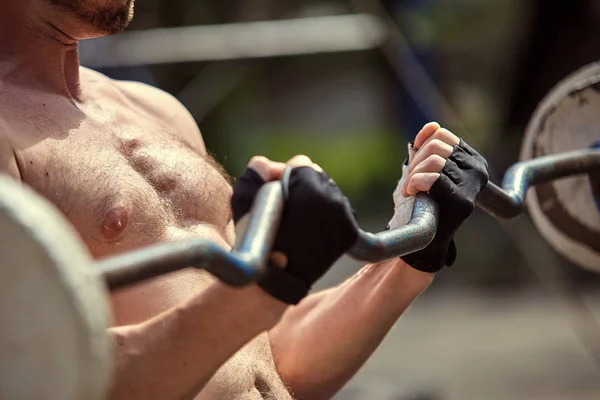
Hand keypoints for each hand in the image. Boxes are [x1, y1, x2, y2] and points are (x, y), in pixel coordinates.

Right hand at [231, 155, 358, 303]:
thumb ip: (254, 175)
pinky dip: (327, 212)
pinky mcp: (350, 232)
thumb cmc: (256, 243)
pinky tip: (313, 222)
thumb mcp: (243, 204)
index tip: (273, 193)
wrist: (277, 282)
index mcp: (313, 192)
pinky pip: (339, 209)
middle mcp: (336, 202)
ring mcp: (346, 219)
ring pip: (328, 192)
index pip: (301, 164)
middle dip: (300, 186)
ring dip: (313, 199)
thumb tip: (266, 164)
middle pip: (317, 176)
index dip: (282, 175)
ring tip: (296, 220)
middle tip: (284, 207)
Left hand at [390, 122, 488, 272]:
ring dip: (413, 175)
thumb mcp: (423, 168)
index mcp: (473, 160)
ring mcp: (474, 187)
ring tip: (409, 189)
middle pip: (437, 146)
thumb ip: (428, 145)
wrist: (425, 242)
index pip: (442, 135)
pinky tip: (411, 193)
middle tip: (409, 183)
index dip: (420, 146)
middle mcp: (479, 171)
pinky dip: (415, 183)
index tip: (413, 166)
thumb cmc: (422, 204)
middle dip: (416, 162)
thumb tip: (432, 126)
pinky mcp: (463, 203)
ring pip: (435, 161)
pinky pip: (433, 178)